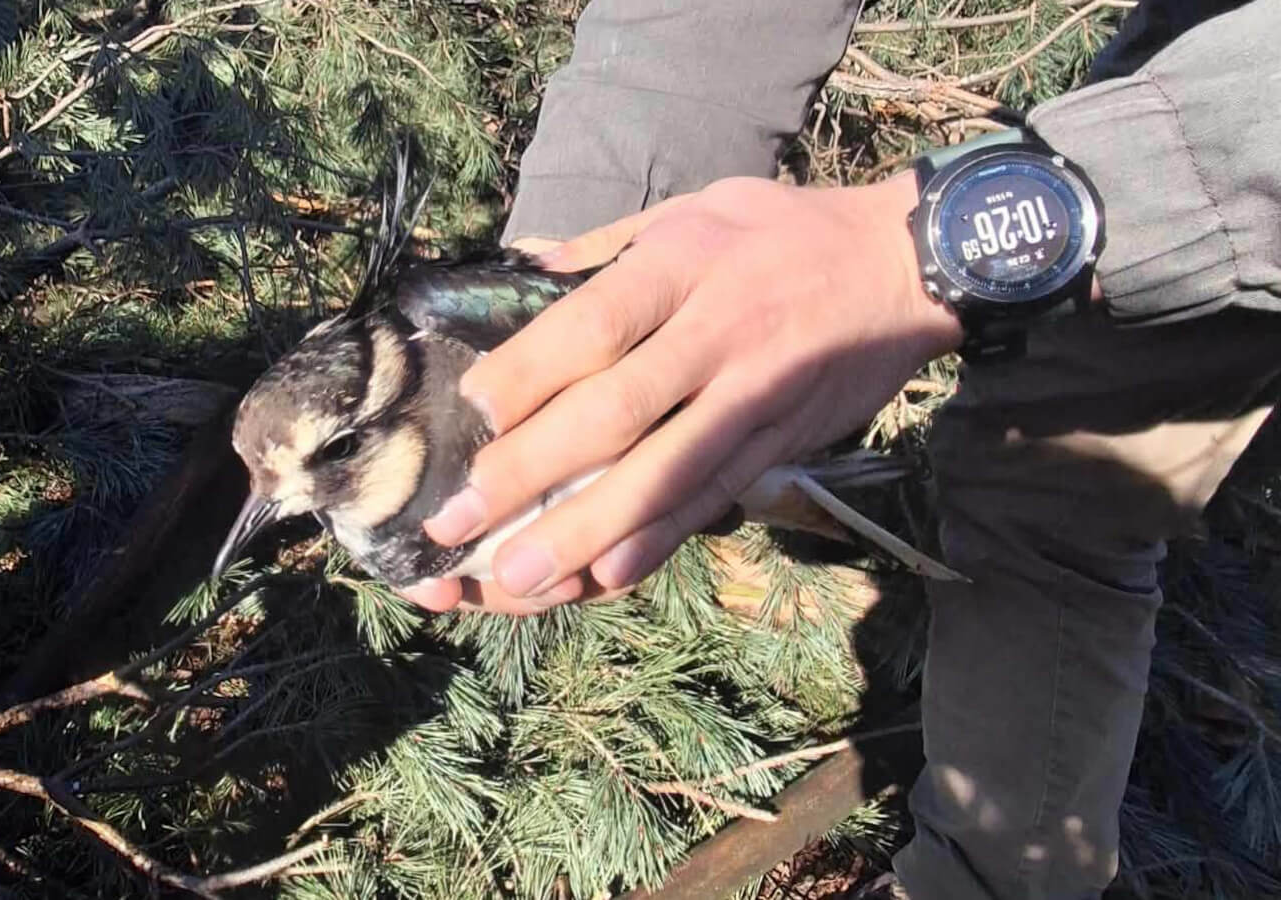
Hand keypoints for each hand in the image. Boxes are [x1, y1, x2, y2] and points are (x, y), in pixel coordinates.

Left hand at [402, 173, 963, 615]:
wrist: (911, 263)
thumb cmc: (786, 229)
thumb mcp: (696, 205)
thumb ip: (608, 242)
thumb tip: (527, 264)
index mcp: (682, 262)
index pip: (593, 324)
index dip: (528, 373)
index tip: (471, 414)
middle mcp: (715, 332)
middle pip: (614, 412)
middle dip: (530, 473)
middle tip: (460, 522)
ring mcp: (754, 395)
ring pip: (663, 472)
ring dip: (586, 531)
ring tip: (518, 576)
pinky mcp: (782, 441)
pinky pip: (714, 497)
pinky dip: (661, 540)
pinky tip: (609, 577)